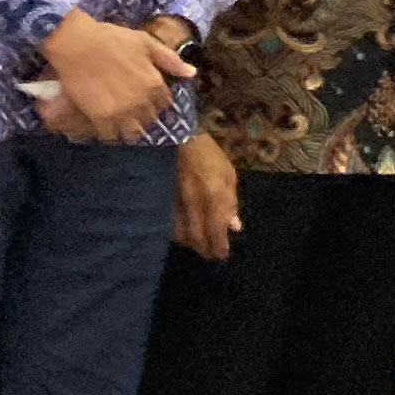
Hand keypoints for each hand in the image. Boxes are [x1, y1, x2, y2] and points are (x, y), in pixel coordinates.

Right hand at [38, 10, 188, 143]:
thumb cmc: (112, 39)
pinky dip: (110, 133)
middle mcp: (142, 101)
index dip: (156, 101)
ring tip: (120, 120)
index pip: (164, 104)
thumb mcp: (146, 43)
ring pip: (132, 132)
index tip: (147, 97)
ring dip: (129, 128)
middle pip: (149, 119)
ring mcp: (121, 112)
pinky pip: (110, 136)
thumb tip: (192, 73)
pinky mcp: (100, 118)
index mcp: (155, 84)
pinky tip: (105, 125)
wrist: (76, 44)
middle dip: (143, 115)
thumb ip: (170, 60)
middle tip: (131, 108)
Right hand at [170, 132, 242, 260]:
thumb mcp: (228, 175)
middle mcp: (193, 203)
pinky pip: (168, 226)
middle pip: (197, 238)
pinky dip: (176, 235)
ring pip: (180, 235)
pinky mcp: (161, 202)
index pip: (216, 230)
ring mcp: (174, 203)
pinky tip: (183, 235)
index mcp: (213, 195)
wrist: (176, 139)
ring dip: (191, 244)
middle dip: (205, 250)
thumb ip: (231, 202)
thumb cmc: (208, 155)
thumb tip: (234, 227)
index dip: (219, 247)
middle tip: (212, 255)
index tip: (222, 255)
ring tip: (199, 246)